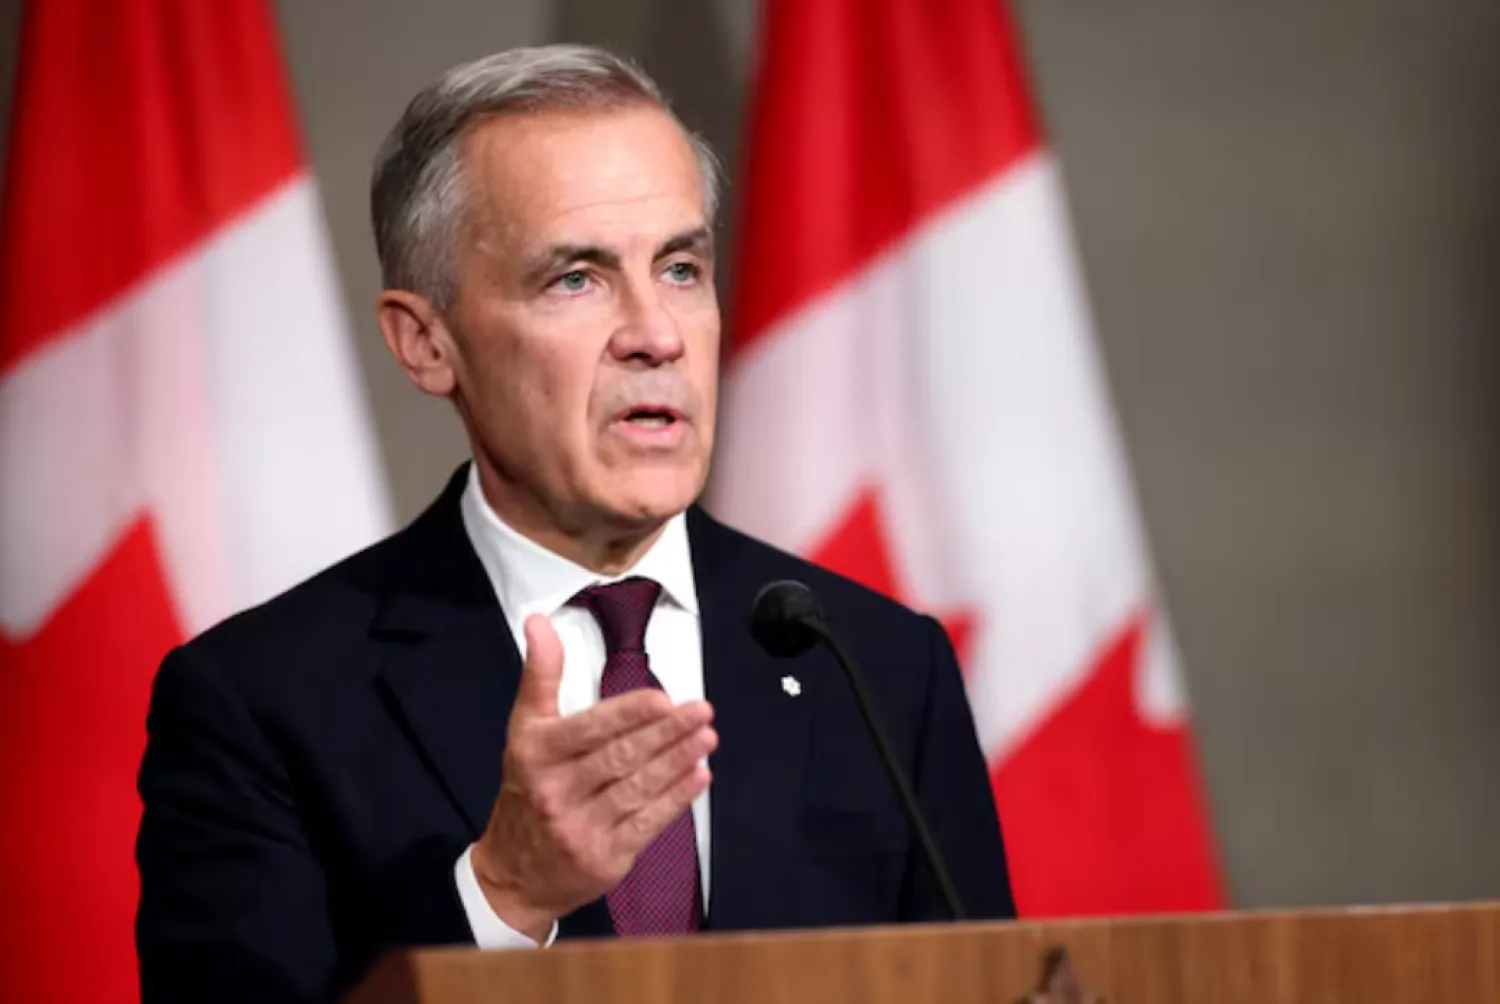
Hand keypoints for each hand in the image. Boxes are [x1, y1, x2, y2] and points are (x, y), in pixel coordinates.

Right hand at [470, 614, 715, 941]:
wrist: (513, 874)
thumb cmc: (527, 789)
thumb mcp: (524, 729)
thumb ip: (540, 674)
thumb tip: (539, 622)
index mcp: (536, 754)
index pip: (589, 729)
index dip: (628, 714)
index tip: (663, 698)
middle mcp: (556, 792)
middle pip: (620, 757)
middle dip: (666, 733)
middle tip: (701, 711)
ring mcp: (581, 828)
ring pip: (638, 788)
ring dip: (677, 761)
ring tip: (707, 737)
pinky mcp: (605, 858)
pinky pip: (647, 823)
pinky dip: (676, 799)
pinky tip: (698, 776)